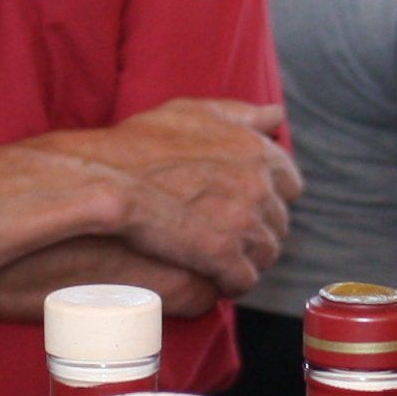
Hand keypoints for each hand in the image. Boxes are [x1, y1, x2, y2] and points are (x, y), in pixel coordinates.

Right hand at [73, 99, 298, 294]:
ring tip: (219, 259)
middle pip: (278, 222)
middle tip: (227, 233)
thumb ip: (240, 115)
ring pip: (265, 253)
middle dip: (257, 228)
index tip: (248, 203)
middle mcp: (258, 186)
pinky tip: (213, 278)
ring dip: (246, 258)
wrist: (106, 179)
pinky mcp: (223, 256)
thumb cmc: (141, 144)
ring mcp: (243, 222)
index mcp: (257, 152)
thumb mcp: (193, 113)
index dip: (270, 196)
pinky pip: (243, 279)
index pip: (290, 184)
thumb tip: (276, 116)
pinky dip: (231, 282)